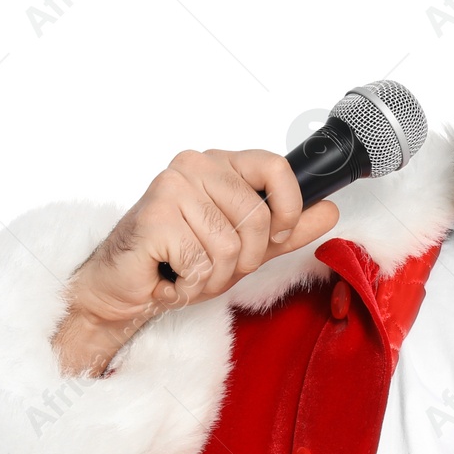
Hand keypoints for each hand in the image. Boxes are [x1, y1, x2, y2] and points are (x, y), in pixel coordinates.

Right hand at [52, 149, 339, 376]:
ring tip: (188, 271)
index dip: (289, 208)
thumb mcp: (246, 247)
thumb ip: (287, 229)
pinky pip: (201, 261)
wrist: (124, 288)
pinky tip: (171, 277)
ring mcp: (172, 186)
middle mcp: (196, 165)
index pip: (276, 166)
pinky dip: (190, 284)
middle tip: (211, 264)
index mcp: (220, 165)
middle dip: (243, 259)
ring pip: (230, 245)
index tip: (278, 234)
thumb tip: (329, 209)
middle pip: (257, 217)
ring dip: (213, 275)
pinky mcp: (155, 216)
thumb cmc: (177, 261)